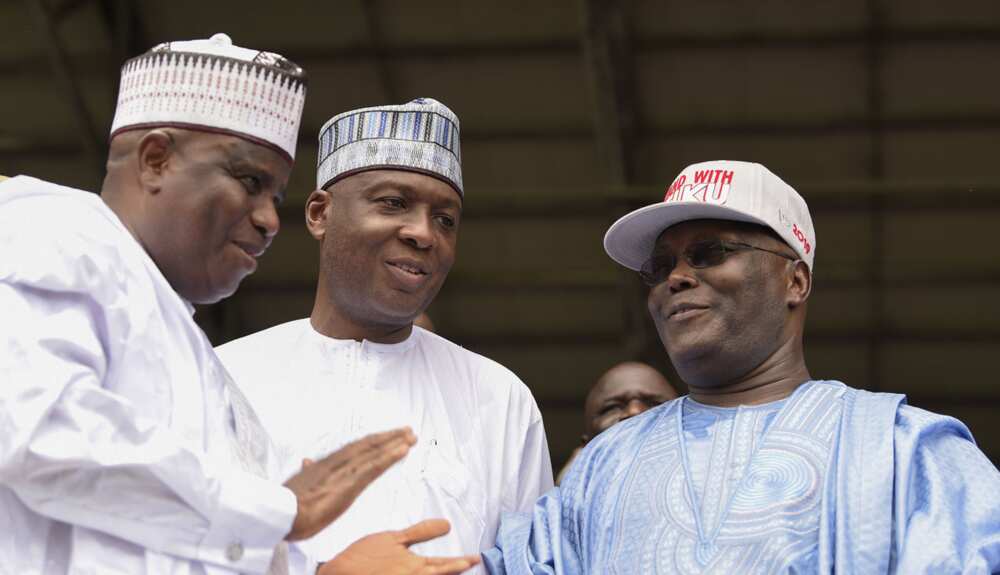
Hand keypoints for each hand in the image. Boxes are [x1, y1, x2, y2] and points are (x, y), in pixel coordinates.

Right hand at [284, 428, 415, 540]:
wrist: (282, 513)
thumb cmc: (287, 504)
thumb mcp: (299, 484)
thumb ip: (308, 472)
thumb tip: (307, 461)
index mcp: (327, 464)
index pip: (355, 449)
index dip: (374, 441)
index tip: (389, 435)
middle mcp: (339, 463)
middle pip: (369, 445)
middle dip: (389, 437)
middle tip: (408, 430)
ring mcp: (345, 471)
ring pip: (375, 452)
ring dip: (395, 442)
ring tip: (411, 436)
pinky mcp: (350, 483)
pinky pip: (375, 466)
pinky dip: (390, 456)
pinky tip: (403, 449)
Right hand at [320, 519, 479, 574]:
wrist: (340, 574)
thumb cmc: (364, 555)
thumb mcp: (393, 538)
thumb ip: (421, 532)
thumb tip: (447, 524)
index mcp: (415, 566)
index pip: (444, 565)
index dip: (461, 562)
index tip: (475, 559)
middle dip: (457, 572)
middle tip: (472, 564)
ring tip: (457, 571)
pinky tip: (431, 574)